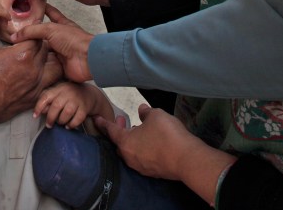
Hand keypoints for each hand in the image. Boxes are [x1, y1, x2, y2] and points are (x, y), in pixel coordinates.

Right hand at [0, 22, 49, 125]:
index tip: (25, 32)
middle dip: (39, 44)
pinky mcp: (35, 96)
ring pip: (52, 67)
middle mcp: (34, 69)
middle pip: (45, 50)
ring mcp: (36, 85)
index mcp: (23, 55)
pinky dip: (44, 76)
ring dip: (47, 60)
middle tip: (29, 42)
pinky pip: (48, 82)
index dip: (31, 33)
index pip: (37, 37)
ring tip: (36, 58)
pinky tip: (35, 74)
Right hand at [12, 4, 92, 82]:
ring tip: (16, 50)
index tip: (32, 4)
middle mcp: (60, 38)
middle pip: (43, 34)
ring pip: (42, 50)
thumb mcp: (51, 29)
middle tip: (16, 32)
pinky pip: (44, 65)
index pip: (50, 13)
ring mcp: (59, 52)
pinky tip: (25, 65)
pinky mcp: (58, 66)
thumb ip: (32, 31)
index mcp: (61, 25)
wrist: (86, 60)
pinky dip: (36, 65)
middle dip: (32, 34)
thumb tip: (15, 36)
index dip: (42, 8)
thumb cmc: (75, 40)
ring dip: (32, 51)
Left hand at [34, 81, 97, 128]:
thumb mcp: (57, 94)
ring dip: (61, 121)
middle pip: (56, 106)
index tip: (35, 116)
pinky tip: (68, 126)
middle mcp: (67, 92)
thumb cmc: (69, 96)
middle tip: (49, 124)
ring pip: (67, 112)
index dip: (39, 107)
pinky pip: (77, 118)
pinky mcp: (84, 107)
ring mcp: (77, 100)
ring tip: (60, 123)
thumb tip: (41, 112)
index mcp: (58, 88)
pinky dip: (72, 124)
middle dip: (50, 118)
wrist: (89, 94)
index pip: (46, 96)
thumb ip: (48, 101)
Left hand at [94, 104, 235, 204]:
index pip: (110, 131)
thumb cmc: (167, 134)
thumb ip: (146, 112)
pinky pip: (141, 158)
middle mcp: (130, 157)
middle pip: (119, 143)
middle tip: (123, 120)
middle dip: (120, 131)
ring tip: (138, 129)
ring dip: (132, 140)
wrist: (186, 159)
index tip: (96, 118)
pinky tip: (150, 142)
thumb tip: (141, 110)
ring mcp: (141, 166)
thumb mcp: (156, 115)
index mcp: (125, 142)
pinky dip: (141, 148)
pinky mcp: (152, 172)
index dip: (104, 123)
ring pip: (130, 152)